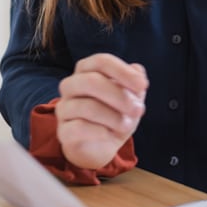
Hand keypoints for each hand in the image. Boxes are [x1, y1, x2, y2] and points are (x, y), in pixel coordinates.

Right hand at [55, 54, 147, 168]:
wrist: (101, 145)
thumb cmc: (116, 113)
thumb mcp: (131, 97)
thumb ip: (134, 82)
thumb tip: (137, 70)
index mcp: (87, 69)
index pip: (101, 61)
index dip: (123, 72)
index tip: (143, 86)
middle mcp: (71, 85)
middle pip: (91, 81)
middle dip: (119, 96)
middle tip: (138, 110)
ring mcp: (64, 108)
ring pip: (87, 107)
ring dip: (114, 117)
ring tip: (126, 125)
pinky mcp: (63, 131)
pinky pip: (79, 128)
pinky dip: (100, 132)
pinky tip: (109, 134)